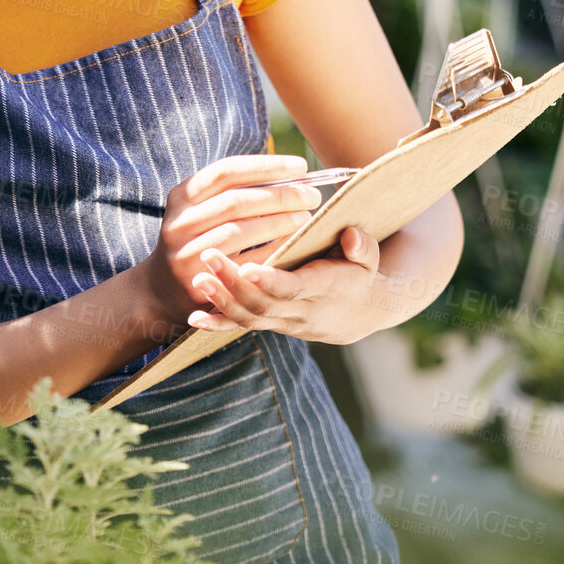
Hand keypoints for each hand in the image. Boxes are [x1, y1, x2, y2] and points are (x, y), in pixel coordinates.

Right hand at [142, 154, 324, 325]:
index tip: (300, 167)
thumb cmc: (196, 240)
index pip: (226, 171)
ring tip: (306, 217)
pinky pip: (242, 263)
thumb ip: (233, 192)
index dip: (265, 166)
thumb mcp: (201, 211)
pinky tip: (293, 244)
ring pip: (239, 231)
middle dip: (279, 195)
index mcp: (182, 196)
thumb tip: (289, 173)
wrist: (161, 290)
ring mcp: (186, 253)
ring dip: (278, 222)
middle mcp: (179, 222)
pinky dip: (271, 250)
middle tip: (312, 195)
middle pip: (236, 201)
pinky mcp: (198, 281)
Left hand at [187, 191, 463, 344]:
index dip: (272, 282)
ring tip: (199, 278)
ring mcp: (282, 322)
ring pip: (249, 317)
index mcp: (323, 290)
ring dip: (221, 300)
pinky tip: (194, 318)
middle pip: (263, 303)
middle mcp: (300, 312)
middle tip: (208, 257)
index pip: (294, 289)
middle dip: (234, 284)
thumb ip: (362, 246)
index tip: (249, 269)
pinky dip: (219, 324)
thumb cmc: (360, 271)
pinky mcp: (269, 323)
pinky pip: (242, 327)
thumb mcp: (369, 256)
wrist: (358, 311)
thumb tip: (350, 235)